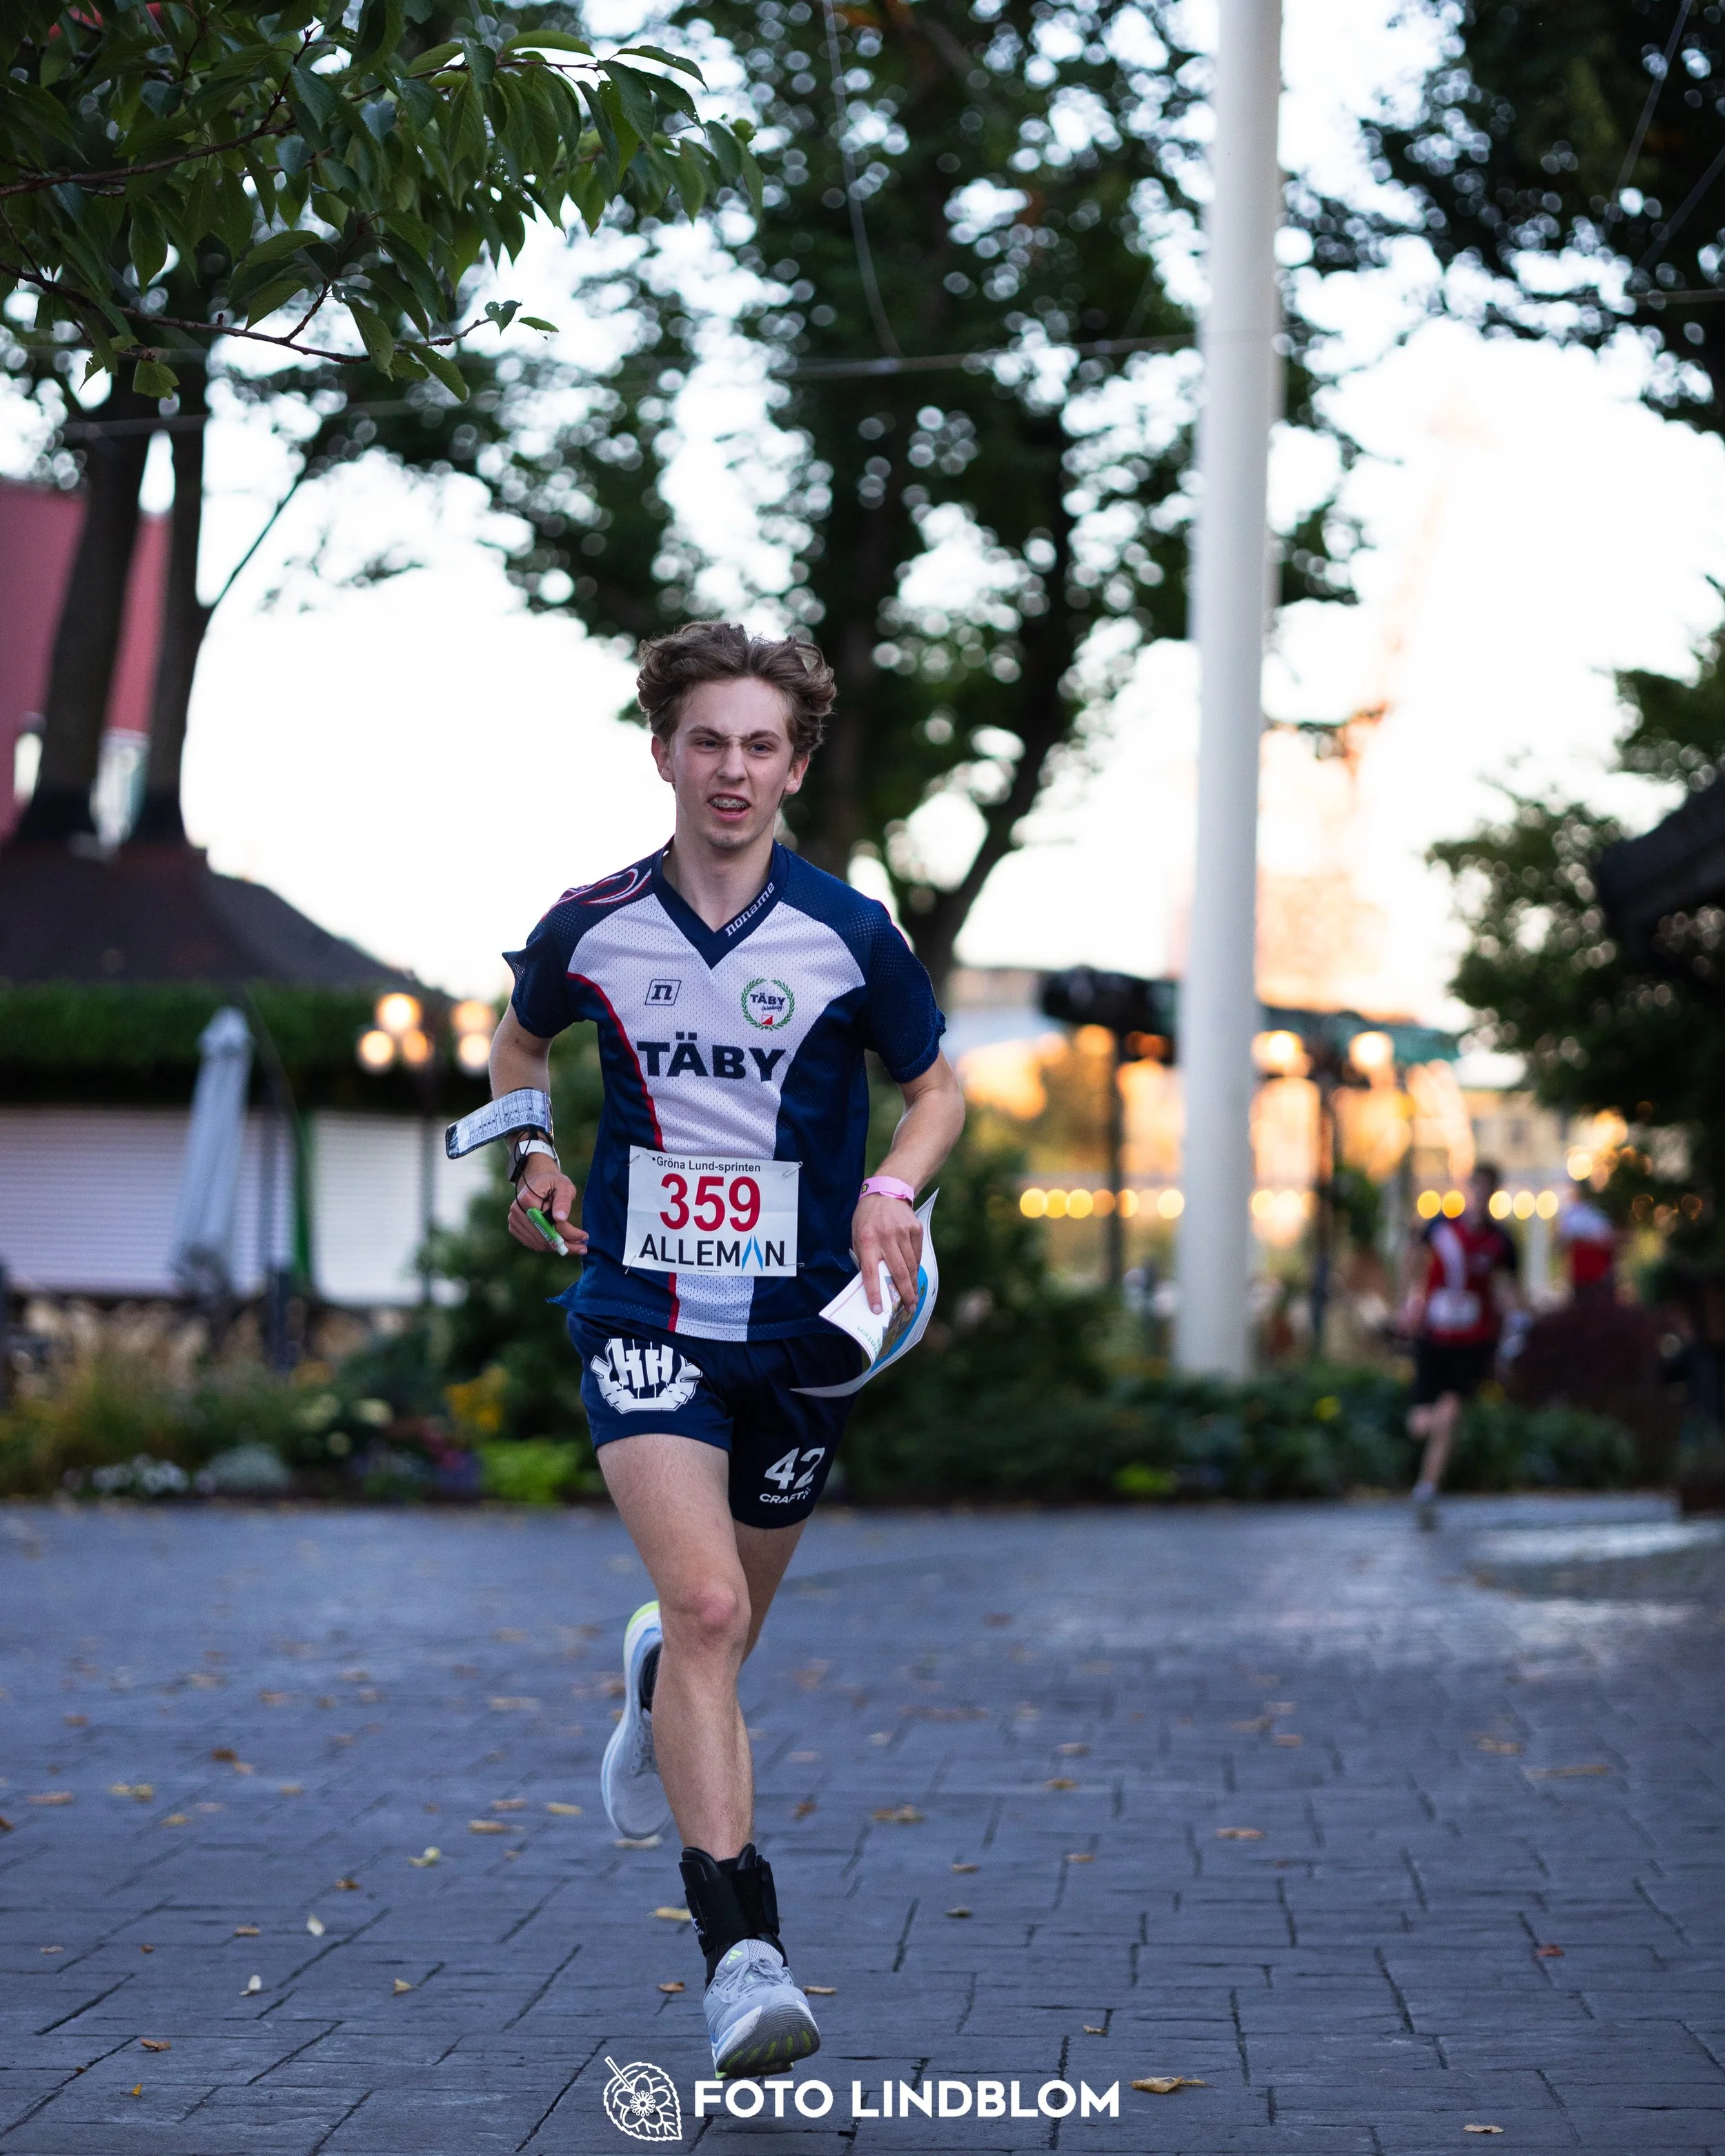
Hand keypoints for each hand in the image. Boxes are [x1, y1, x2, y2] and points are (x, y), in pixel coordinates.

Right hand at [507, 1171, 586, 1257]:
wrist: (537, 1181)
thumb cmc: (553, 1183)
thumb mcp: (564, 1186)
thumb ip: (563, 1201)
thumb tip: (560, 1219)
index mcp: (528, 1198)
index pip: (550, 1223)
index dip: (568, 1233)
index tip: (584, 1236)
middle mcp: (517, 1211)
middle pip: (543, 1236)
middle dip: (565, 1245)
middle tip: (582, 1248)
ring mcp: (514, 1220)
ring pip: (538, 1243)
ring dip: (557, 1248)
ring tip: (574, 1247)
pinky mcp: (515, 1227)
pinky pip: (532, 1243)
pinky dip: (547, 1246)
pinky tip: (560, 1243)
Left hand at [852, 1191, 921, 1315]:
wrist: (886, 1192)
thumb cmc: (867, 1218)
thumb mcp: (856, 1235)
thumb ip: (864, 1257)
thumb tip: (874, 1283)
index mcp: (867, 1240)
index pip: (870, 1272)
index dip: (874, 1293)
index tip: (878, 1310)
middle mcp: (886, 1236)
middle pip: (898, 1272)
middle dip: (904, 1294)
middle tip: (908, 1309)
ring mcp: (903, 1232)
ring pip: (910, 1265)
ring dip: (912, 1284)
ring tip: (913, 1298)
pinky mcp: (915, 1229)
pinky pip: (916, 1254)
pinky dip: (915, 1267)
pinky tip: (913, 1275)